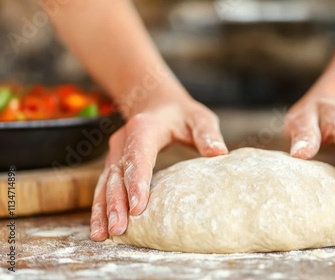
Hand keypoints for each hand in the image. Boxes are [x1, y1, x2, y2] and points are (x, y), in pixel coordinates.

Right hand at [90, 95, 227, 240]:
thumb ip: (207, 134)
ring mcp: (115, 153)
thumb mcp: (199, 117)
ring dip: (103, 210)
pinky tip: (100, 230)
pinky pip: (104, 188)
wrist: (155, 102)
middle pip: (117, 175)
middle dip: (116, 203)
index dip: (137, 181)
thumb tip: (219, 153)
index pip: (138, 156)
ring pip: (105, 184)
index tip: (137, 207)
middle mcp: (124, 141)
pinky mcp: (113, 164)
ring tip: (100, 236)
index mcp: (144, 128)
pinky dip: (100, 208)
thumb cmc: (181, 113)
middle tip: (119, 229)